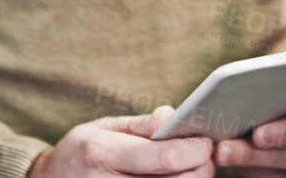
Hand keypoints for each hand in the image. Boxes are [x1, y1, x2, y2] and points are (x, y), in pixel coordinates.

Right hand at [29, 106, 214, 177]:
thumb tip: (174, 116)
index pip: (165, 158)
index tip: (205, 141)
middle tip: (202, 156)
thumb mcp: (102, 128)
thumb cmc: (80, 152)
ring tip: (186, 168)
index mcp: (103, 154)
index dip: (195, 149)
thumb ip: (141, 125)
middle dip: (201, 168)